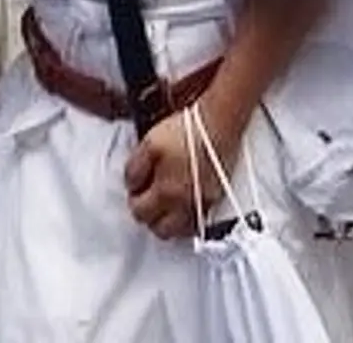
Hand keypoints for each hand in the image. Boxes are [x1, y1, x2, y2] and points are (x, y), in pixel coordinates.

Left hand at [122, 103, 228, 242]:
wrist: (220, 120)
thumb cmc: (186, 130)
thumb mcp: (149, 143)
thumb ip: (134, 169)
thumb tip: (132, 185)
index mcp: (164, 192)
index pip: (140, 212)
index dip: (135, 200)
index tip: (137, 189)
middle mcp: (184, 204)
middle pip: (160, 229)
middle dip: (151, 217)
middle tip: (150, 200)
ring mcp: (203, 203)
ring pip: (181, 231)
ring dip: (170, 223)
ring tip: (167, 205)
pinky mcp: (217, 197)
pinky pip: (199, 221)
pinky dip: (190, 219)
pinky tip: (186, 205)